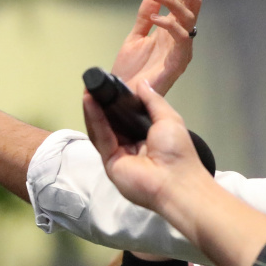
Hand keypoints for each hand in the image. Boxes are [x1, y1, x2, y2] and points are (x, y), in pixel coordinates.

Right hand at [84, 79, 210, 216]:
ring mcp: (118, 154)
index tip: (109, 86)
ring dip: (94, 110)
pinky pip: (101, 138)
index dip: (116, 102)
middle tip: (94, 86)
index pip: (125, 117)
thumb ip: (153, 101)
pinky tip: (91, 104)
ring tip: (89, 91)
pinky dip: (95, 120)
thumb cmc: (177, 152)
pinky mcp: (109, 162)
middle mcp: (130, 145)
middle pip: (110, 122)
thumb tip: (141, 83)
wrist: (176, 181)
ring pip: (102, 129)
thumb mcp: (168, 119)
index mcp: (145, 136)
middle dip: (101, 104)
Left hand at [111, 0, 201, 95]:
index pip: (184, 0)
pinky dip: (170, 24)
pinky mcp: (178, 63)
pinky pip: (181, 38)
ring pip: (189, 16)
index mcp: (171, 30)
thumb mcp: (134, 37)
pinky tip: (155, 18)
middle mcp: (179, 37)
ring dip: (172, 0)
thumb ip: (144, 16)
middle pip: (192, 3)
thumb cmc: (130, 71)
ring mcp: (181, 49)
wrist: (121, 96)